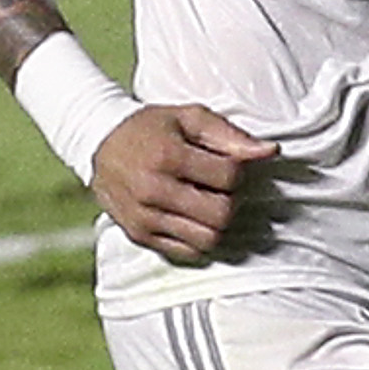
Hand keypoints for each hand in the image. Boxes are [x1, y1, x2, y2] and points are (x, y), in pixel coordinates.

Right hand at [91, 103, 274, 264]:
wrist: (98, 144)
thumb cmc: (150, 128)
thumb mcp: (189, 117)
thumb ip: (230, 135)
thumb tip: (270, 152)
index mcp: (168, 156)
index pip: (229, 178)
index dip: (239, 172)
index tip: (229, 166)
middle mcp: (154, 190)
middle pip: (221, 215)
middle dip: (231, 201)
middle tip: (222, 189)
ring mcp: (145, 217)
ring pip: (207, 239)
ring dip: (217, 223)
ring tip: (208, 203)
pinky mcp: (140, 235)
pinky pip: (188, 251)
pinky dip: (199, 238)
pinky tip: (194, 218)